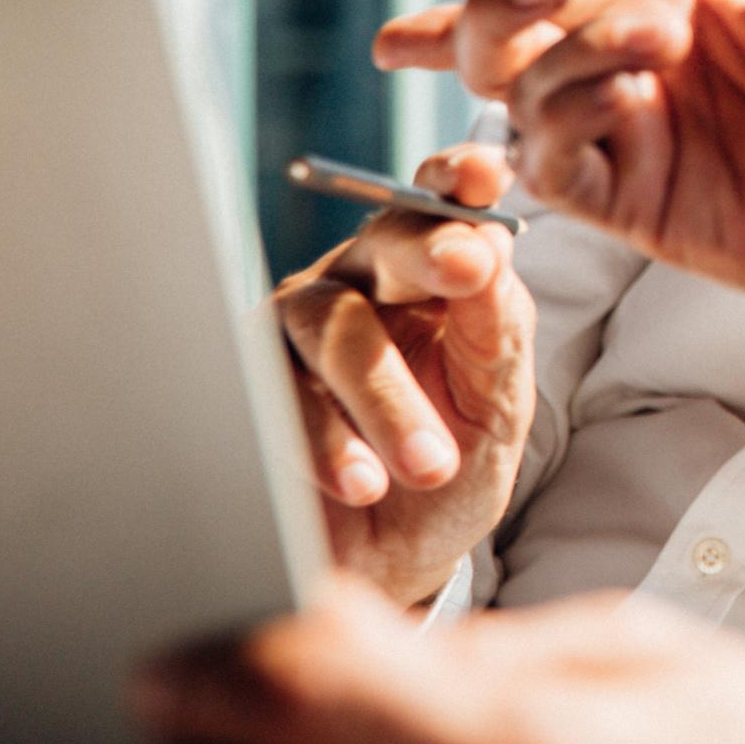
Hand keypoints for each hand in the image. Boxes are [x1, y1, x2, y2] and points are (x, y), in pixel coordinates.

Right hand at [275, 146, 533, 604]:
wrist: (389, 566)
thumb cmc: (450, 470)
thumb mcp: (498, 404)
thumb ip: (498, 328)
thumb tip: (493, 249)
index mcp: (430, 276)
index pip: (439, 204)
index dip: (456, 179)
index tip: (485, 177)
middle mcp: (357, 285)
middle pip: (383, 241)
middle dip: (428, 250)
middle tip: (469, 269)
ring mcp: (293, 332)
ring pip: (328, 320)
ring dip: (384, 394)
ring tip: (428, 466)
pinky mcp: (246, 388)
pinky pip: (273, 391)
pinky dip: (323, 440)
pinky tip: (360, 482)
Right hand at [374, 0, 744, 312]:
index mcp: (661, 20)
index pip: (542, 8)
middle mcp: (631, 83)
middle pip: (503, 55)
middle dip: (490, 17)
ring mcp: (631, 147)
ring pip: (525, 104)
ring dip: (569, 60)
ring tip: (660, 41)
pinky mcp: (637, 209)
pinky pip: (557, 172)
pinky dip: (567, 126)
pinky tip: (626, 94)